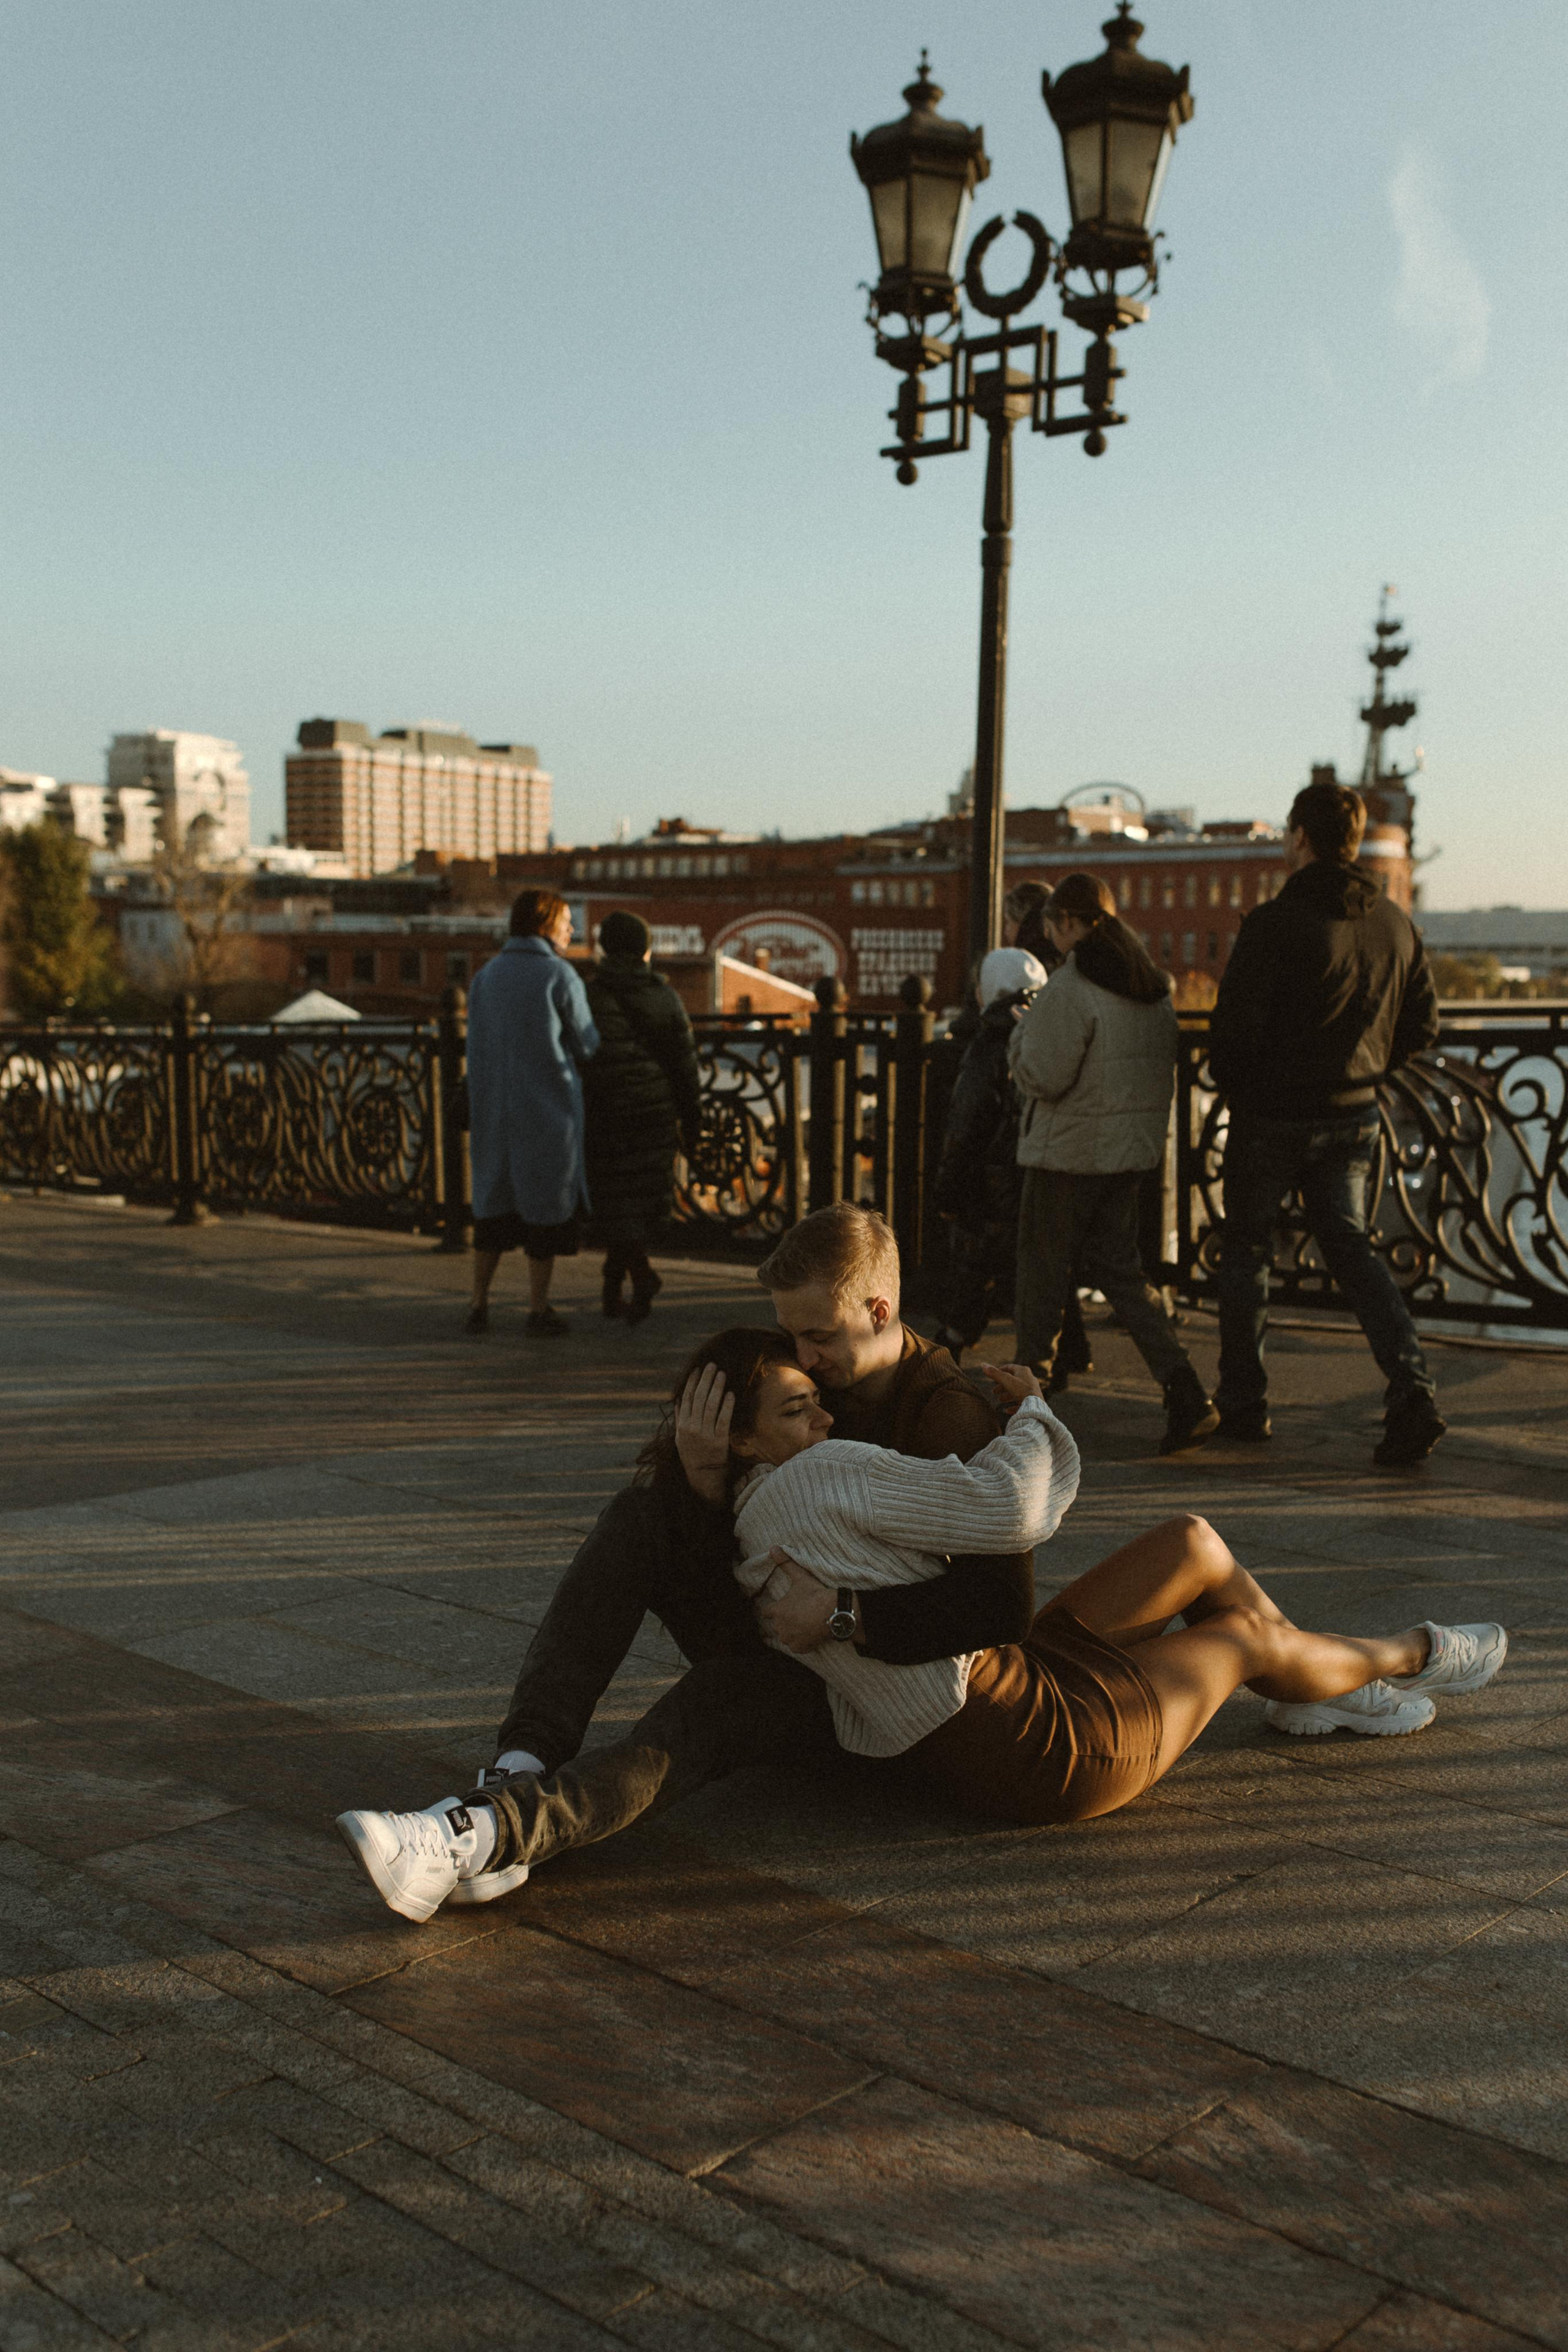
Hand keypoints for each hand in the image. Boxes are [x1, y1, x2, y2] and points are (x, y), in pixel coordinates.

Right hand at [675, 1363, 732, 1505]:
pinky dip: (726, 1406)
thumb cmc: (692, 1454)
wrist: (702, 1477)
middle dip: (705, 1380)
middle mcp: (691, 1428)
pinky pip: (723, 1420)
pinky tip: (730, 1394)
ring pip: (710, 1406)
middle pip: (698, 1398)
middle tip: (712, 1365)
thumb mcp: (680, 1437)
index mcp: (682, 1425)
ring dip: (716, 1388)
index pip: (686, 1398)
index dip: (692, 1382)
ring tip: (721, 1374)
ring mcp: (705, 1434)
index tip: (697, 1369)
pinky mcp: (719, 1441)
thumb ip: (679, 1418)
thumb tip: (677, 1400)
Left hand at [753, 1549, 852, 1652]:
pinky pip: (797, 1646)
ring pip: (786, 1636)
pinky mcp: (800, 1648)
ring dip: (792, 1632)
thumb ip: (785, 1563)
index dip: (773, 1609)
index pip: (766, 1612)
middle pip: (777, 1625)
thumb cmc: (815, 1595)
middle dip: (785, 1621)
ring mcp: (789, 1639)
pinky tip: (810, 1634)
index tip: (781, 1608)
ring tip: (804, 1624)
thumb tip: (773, 1548)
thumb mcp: (800, 1577)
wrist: (833, 1613)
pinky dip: (801, 1642)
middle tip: (798, 1614)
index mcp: (777, 1611)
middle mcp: (779, 1627)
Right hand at [979, 1361, 1042, 1412]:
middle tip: (994, 1392)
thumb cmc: (1020, 1390)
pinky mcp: (1033, 1401)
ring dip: (1007, 1396)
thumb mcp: (1005, 1380)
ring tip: (1000, 1400)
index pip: (1009, 1367)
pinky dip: (1014, 1406)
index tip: (993, 1377)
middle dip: (1002, 1386)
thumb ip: (994, 1373)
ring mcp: (1032, 1390)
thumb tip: (983, 1365)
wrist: (1034, 1405)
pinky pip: (1022, 1402)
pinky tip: (1007, 1410)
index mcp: (1023, 1371)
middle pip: (1013, 1381)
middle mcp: (1029, 1378)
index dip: (1000, 1371)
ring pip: (1017, 1391)